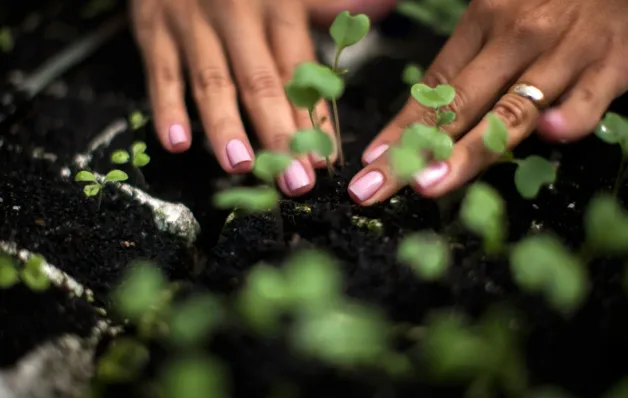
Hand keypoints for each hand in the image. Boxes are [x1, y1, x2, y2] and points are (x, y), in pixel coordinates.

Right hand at [130, 0, 394, 196]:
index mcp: (277, 6)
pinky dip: (166, 108)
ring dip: (225, 127)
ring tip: (240, 166)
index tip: (325, 160)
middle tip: (293, 181)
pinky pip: (159, 73)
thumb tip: (385, 8)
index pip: (299, 69)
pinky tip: (175, 144)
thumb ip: (327, 5)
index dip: (313, 116)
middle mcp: (237, 16)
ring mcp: (193, 24)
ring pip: (212, 81)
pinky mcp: (154, 31)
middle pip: (260, 81)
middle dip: (279, 134)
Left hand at [348, 0, 627, 204]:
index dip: (400, 128)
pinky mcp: (611, 64)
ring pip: (511, 112)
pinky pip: (587, 101)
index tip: (371, 162)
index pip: (433, 87)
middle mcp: (516, 39)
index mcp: (483, 23)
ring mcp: (563, 53)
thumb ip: (470, 58)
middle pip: (457, 106)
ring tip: (430, 183)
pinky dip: (570, 119)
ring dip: (469, 152)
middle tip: (375, 188)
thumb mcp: (501, 12)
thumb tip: (428, 115)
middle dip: (413, 152)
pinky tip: (550, 136)